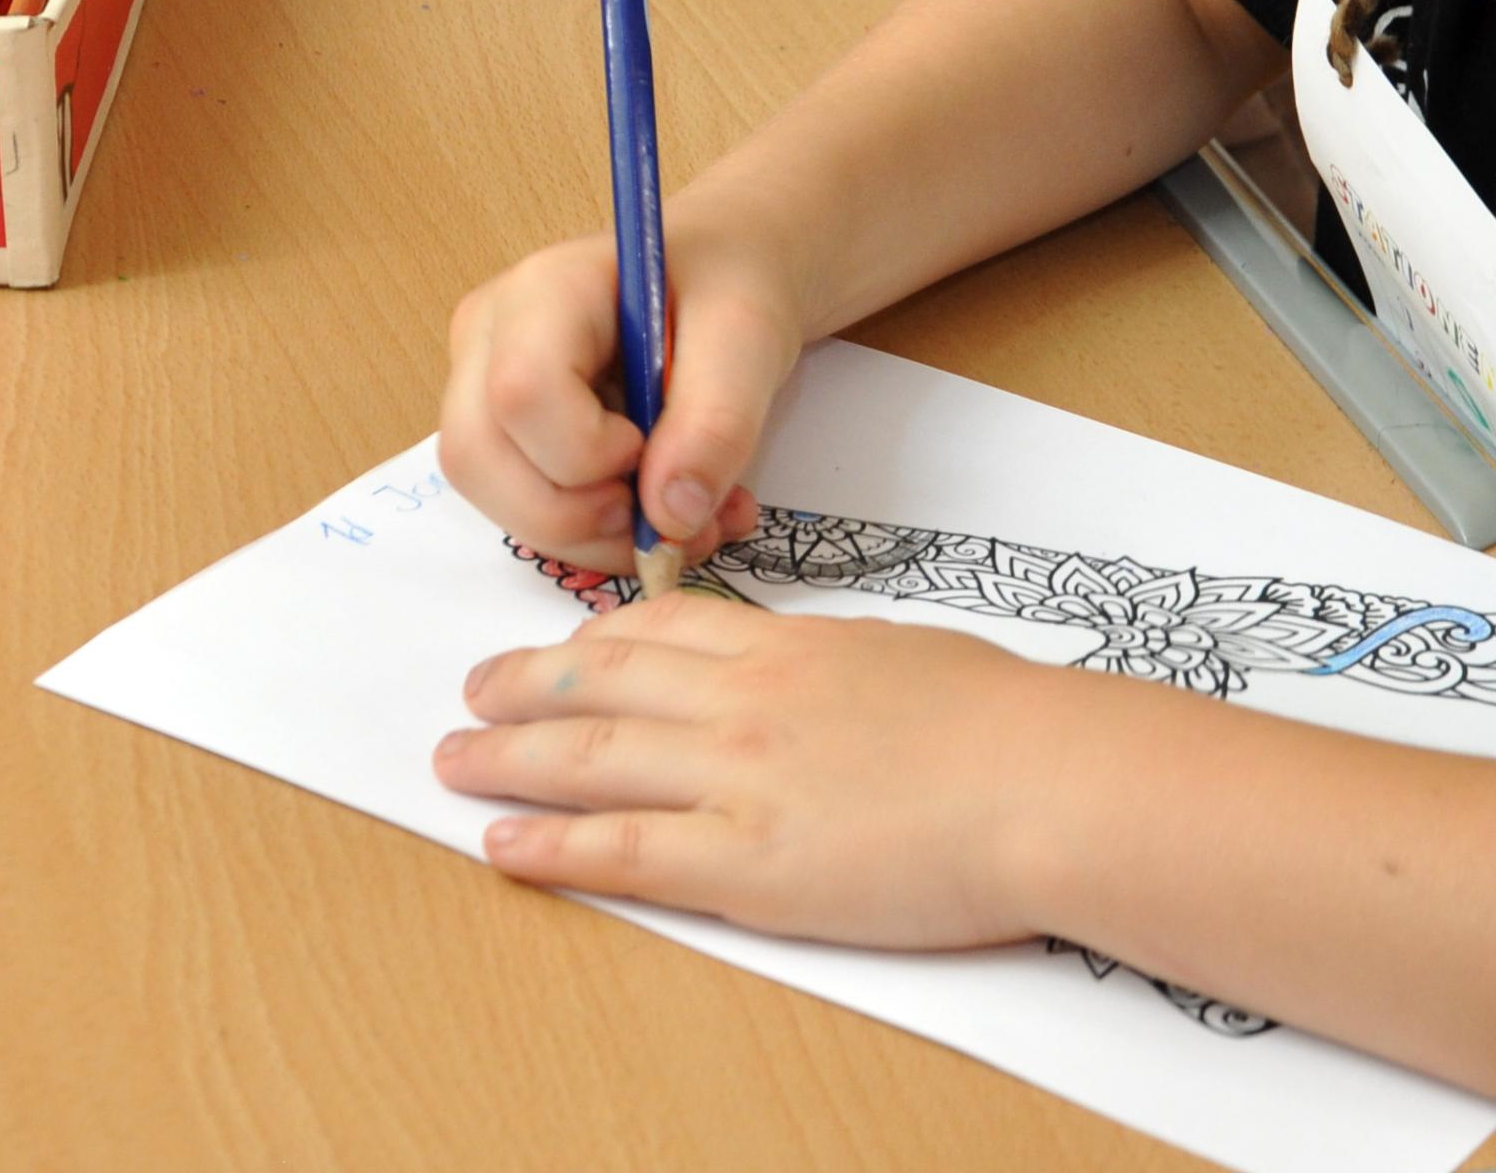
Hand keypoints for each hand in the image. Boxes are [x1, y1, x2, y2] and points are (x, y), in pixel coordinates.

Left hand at [435, 596, 1082, 947]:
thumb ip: (844, 672)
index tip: (562, 644)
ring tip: (451, 761)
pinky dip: (550, 847)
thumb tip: (825, 685)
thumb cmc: (1011, 725)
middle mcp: (744, 704)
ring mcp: (737, 780)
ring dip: (508, 760)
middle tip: (472, 692)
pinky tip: (501, 844)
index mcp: (792, 649)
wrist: (1044, 782)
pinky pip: (621, 852)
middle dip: (525, 686)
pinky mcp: (746, 864)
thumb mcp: (910, 662)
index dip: (600, 638)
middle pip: (605, 683)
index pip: (668, 631)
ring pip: (589, 759)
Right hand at [439, 222, 798, 571]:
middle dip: (576, 518)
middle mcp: (489, 334)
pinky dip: (590, 534)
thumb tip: (670, 516)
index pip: (521, 392)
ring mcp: (483, 381)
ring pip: (490, 493)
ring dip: (588, 537)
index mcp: (544, 289)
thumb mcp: (749, 336)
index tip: (655, 450)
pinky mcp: (502, 426)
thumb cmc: (731, 277)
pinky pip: (518, 502)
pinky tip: (658, 513)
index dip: (586, 453)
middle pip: (479, 456)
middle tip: (671, 519)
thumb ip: (716, 423)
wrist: (723, 264)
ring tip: (684, 522)